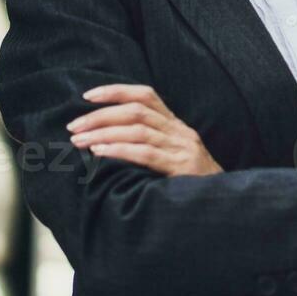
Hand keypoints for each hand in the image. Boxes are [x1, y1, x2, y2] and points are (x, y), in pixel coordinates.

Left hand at [68, 83, 222, 175]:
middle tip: (74, 126)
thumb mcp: (173, 157)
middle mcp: (180, 132)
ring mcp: (182, 149)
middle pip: (137, 111)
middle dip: (101, 116)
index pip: (146, 95)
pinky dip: (119, 150)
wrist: (222, 204)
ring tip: (79, 141)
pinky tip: (99, 153)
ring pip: (138, 130)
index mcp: (176, 126)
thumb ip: (149, 144)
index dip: (116, 91)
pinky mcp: (182, 168)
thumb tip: (105, 138)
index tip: (88, 95)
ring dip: (104, 133)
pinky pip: (146, 154)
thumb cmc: (189, 184)